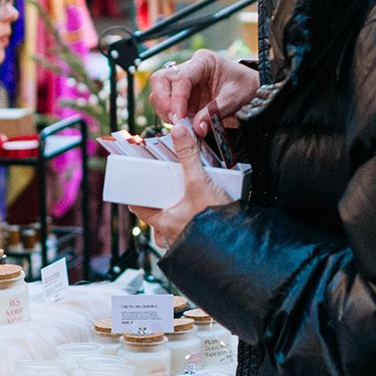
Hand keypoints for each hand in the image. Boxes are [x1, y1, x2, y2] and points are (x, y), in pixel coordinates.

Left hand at [129, 120, 234, 248]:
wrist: (238, 245)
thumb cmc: (213, 220)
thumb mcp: (199, 182)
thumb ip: (189, 156)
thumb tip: (179, 130)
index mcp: (163, 222)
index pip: (139, 208)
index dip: (136, 196)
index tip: (137, 186)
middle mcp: (171, 236)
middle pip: (156, 218)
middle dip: (161, 205)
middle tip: (166, 190)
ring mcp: (185, 243)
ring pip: (172, 230)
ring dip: (177, 217)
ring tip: (185, 202)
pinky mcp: (201, 245)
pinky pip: (190, 236)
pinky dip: (192, 225)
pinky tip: (202, 214)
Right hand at [147, 50, 260, 136]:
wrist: (250, 89)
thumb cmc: (244, 87)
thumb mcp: (234, 99)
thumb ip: (215, 113)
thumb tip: (197, 128)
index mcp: (203, 61)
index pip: (181, 78)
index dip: (176, 99)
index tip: (179, 118)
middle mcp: (189, 68)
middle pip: (160, 80)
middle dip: (164, 101)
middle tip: (175, 120)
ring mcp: (183, 82)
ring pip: (159, 92)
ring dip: (165, 110)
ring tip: (181, 124)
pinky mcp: (182, 95)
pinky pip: (166, 104)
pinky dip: (170, 116)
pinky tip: (183, 124)